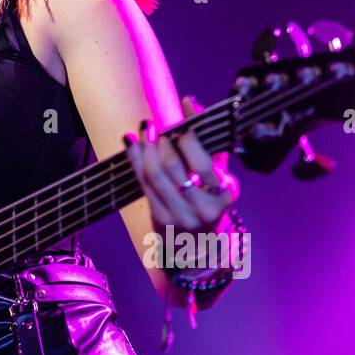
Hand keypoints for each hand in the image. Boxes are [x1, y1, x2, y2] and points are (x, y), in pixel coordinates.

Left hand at [125, 95, 239, 269]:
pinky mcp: (160, 218)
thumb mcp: (220, 181)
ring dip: (146, 147)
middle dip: (164, 139)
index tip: (185, 104)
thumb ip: (212, 147)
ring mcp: (180, 215)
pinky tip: (130, 141)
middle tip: (158, 125)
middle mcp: (203, 207)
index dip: (192, 130)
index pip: (203, 159)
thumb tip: (194, 106)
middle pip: (175, 165)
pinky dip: (134, 159)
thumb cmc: (209, 205)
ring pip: (156, 174)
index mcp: (223, 194)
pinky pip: (143, 184)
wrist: (199, 250)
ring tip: (145, 129)